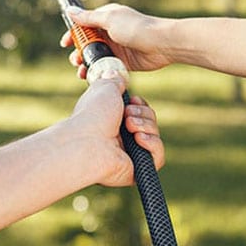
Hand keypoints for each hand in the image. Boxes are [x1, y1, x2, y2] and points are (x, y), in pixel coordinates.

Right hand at [59, 4, 173, 78]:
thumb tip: (69, 10)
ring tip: (82, 71)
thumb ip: (88, 18)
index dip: (73, 34)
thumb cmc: (137, 28)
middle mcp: (110, 32)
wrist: (162, 44)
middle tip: (76, 60)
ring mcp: (116, 47)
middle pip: (88, 43)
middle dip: (78, 52)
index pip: (84, 25)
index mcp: (106, 18)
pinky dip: (98, 71)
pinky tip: (93, 77)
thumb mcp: (110, 20)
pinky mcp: (123, 61)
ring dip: (86, 64)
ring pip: (95, 57)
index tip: (64, 44)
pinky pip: (106, 67)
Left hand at [65, 70, 164, 186]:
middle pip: (150, 123)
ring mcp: (129, 155)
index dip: (141, 105)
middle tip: (127, 115)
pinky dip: (153, 145)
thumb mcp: (105, 88)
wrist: (87, 141)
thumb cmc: (93, 114)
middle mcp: (121, 139)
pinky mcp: (137, 170)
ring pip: (155, 137)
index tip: (133, 101)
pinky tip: (139, 139)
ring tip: (130, 126)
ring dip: (146, 126)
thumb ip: (115, 81)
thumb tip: (118, 75)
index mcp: (113, 122)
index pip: (140, 113)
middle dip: (144, 114)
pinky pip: (158, 157)